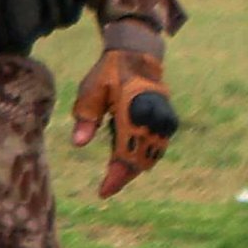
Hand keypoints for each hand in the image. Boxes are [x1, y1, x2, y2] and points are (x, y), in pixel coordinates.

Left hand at [68, 45, 177, 200]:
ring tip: (114, 174)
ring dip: (133, 167)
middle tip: (106, 187)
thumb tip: (79, 143)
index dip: (115, 178)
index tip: (103, 192)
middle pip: (140, 160)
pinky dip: (142, 156)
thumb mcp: (91, 90)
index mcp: (134, 112)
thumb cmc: (109, 72)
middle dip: (123, 176)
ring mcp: (164, 120)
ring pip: (151, 156)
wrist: (137, 54)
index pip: (126, 155)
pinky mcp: (168, 121)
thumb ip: (85, 116)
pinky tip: (127, 158)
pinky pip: (156, 147)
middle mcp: (154, 119)